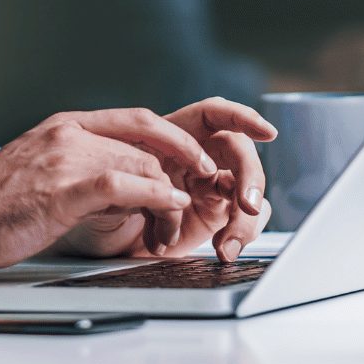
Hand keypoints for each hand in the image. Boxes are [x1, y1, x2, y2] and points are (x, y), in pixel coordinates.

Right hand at [0, 108, 224, 273]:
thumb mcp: (41, 172)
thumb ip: (80, 169)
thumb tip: (123, 187)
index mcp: (64, 127)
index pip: (137, 118)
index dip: (175, 138)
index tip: (198, 159)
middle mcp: (68, 134)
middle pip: (146, 145)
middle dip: (178, 174)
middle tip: (189, 205)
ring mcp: (64, 159)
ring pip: (141, 164)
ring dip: (168, 198)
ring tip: (169, 228)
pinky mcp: (61, 189)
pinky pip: (123, 186)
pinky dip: (153, 198)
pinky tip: (163, 214)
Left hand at [60, 97, 276, 262]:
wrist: (96, 238)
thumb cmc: (102, 196)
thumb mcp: (112, 179)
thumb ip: (138, 177)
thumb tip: (164, 190)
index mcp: (176, 134)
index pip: (214, 114)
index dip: (242, 116)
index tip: (267, 132)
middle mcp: (199, 157)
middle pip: (239, 153)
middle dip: (250, 176)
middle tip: (246, 204)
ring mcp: (209, 187)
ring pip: (249, 190)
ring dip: (246, 217)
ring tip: (227, 244)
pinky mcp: (215, 217)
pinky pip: (245, 220)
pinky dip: (241, 235)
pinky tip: (224, 250)